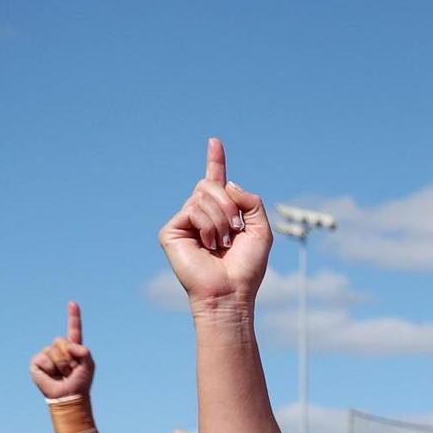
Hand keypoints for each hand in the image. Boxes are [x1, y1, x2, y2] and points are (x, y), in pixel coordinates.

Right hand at [29, 302, 94, 400]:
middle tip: (70, 370)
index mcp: (73, 347)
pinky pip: (44, 358)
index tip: (72, 303)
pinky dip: (50, 368)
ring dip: (61, 365)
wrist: (69, 395)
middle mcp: (59, 349)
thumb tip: (68, 344)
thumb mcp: (88, 364)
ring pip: (53, 350)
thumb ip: (83, 351)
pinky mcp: (36, 362)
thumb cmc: (80, 381)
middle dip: (68, 357)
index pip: (74, 329)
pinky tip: (52, 375)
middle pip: (61, 341)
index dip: (73, 316)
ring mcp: (46, 354)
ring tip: (63, 374)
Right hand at [159, 138, 272, 308]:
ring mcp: (184, 221)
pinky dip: (208, 226)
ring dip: (222, 219)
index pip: (217, 183)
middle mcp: (200, 215)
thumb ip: (251, 202)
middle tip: (234, 230)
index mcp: (221, 214)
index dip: (216, 162)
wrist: (230, 292)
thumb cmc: (246, 267)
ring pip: (203, 195)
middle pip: (211, 185)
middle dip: (229, 204)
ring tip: (221, 244)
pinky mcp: (170, 230)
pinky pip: (193, 209)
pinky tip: (208, 246)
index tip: (214, 141)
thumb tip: (227, 184)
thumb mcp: (261, 230)